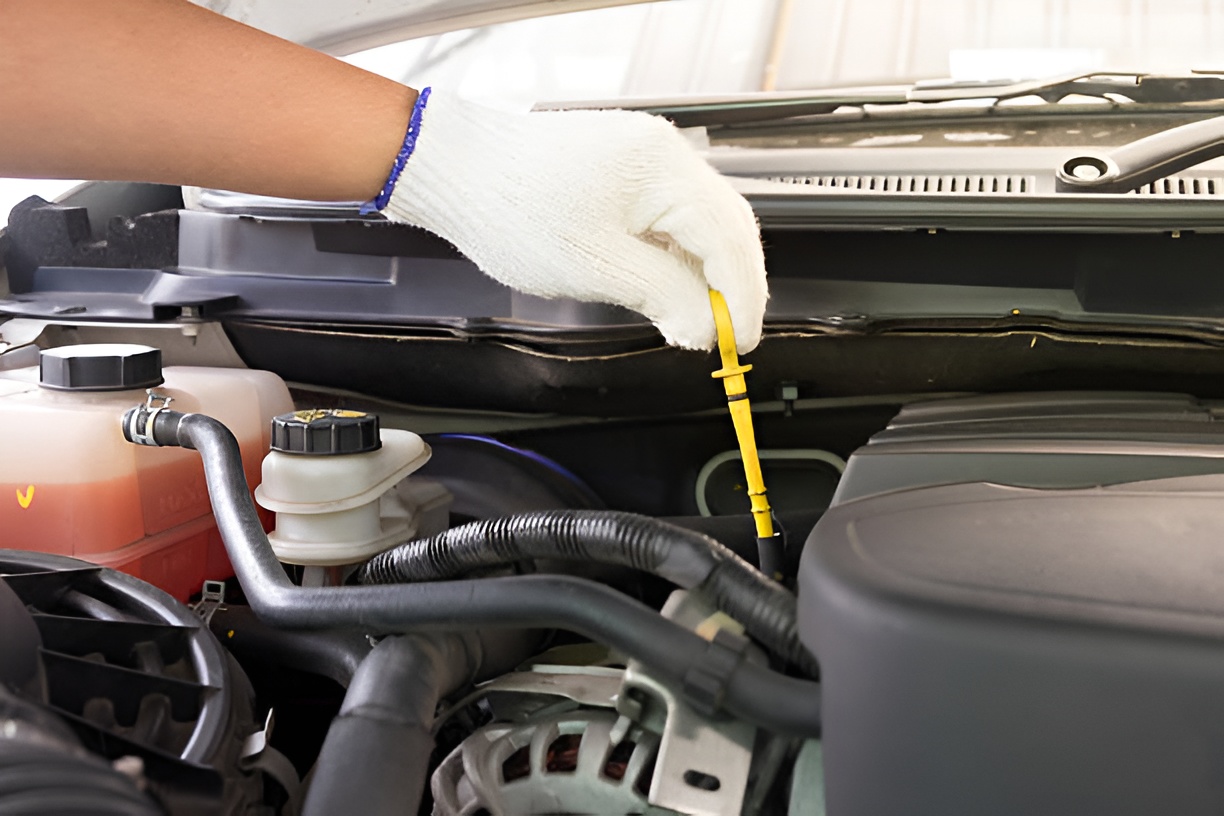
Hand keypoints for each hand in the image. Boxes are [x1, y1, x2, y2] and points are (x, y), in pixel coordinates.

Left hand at [381, 90, 767, 352]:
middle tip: (731, 337)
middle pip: (728, 227)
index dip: (742, 300)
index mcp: (664, 170)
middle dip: (735, 287)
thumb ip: (665, 296)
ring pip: (703, 224)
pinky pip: (673, 217)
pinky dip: (682, 255)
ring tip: (702, 320)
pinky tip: (673, 288)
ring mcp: (645, 160)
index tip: (740, 343)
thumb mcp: (596, 267)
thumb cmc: (510, 207)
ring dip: (709, 273)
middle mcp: (663, 155)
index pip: (729, 241)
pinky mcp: (625, 171)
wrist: (456, 169)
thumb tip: (707, 326)